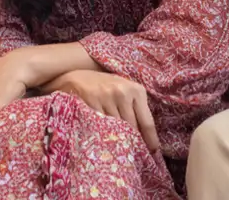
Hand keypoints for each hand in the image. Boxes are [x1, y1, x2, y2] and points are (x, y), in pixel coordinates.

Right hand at [41, 69, 160, 150]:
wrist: (75, 74)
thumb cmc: (103, 85)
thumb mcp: (123, 91)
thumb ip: (135, 107)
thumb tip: (146, 136)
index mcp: (136, 90)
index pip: (147, 122)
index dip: (150, 141)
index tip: (153, 153)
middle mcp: (123, 92)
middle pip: (133, 129)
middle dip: (134, 142)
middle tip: (134, 154)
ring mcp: (107, 97)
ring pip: (118, 129)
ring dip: (119, 140)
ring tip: (118, 148)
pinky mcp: (91, 102)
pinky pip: (101, 126)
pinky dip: (103, 134)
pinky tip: (103, 138)